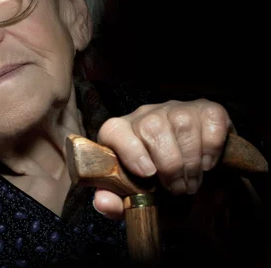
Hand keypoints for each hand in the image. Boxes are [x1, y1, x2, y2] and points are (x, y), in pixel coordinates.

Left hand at [92, 99, 229, 218]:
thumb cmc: (159, 187)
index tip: (147, 173)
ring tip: (191, 183)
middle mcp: (146, 115)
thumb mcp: (137, 200)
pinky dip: (211, 147)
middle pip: (151, 128)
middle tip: (177, 190)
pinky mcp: (205, 109)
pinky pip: (210, 120)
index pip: (114, 130)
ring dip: (191, 161)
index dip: (129, 150)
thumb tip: (102, 202)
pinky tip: (206, 163)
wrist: (195, 181)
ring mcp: (176, 109)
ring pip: (181, 124)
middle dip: (169, 165)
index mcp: (121, 133)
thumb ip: (115, 202)